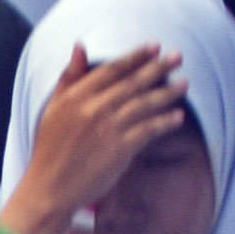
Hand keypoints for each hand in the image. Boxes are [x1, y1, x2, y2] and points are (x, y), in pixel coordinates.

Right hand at [0, 41, 189, 233]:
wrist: (49, 188)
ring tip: (185, 84)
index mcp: (76, 96)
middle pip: (132, 83)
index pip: (112, 69)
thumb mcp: (53, 107)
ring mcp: (107, 129)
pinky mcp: (119, 150)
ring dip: (167, 93)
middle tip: (178, 57)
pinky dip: (164, 122)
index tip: (155, 46)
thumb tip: (80, 45)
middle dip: (158, 68)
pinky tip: (178, 117)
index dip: (135, 56)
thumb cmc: (50, 148)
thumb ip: (69, 76)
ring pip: (144, 104)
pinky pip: (147, 130)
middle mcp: (93, 108)